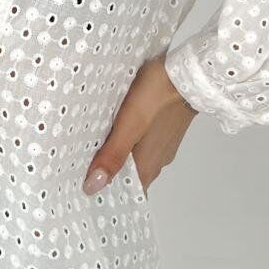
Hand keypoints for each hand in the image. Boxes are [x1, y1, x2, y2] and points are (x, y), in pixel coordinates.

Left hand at [82, 56, 198, 197]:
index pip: (128, 194)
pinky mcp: (165, 129)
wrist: (188, 72)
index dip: (109, 196)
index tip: (86, 192)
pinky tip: (115, 131)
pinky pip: (142, 144)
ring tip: (92, 149)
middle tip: (80, 169)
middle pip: (130, 177)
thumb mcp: (129, 125)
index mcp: (148, 166)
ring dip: (117, 157)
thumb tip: (92, 188)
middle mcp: (157, 160)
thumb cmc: (157, 96)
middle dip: (109, 175)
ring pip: (136, 158)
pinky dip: (128, 143)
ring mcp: (163, 144)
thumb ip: (112, 155)